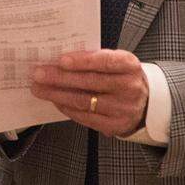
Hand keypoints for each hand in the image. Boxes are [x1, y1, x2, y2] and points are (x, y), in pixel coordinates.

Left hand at [30, 49, 148, 137]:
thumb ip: (95, 59)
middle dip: (60, 78)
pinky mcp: (115, 125)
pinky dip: (67, 108)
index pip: (104, 62)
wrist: (145, 101)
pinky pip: (85, 117)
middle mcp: (129, 87)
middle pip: (89, 82)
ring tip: (39, 88)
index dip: (82, 61)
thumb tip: (60, 60)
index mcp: (129, 66)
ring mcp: (123, 109)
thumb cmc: (122, 76)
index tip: (61, 60)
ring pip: (84, 101)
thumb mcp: (116, 62)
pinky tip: (55, 101)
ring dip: (57, 94)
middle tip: (38, 74)